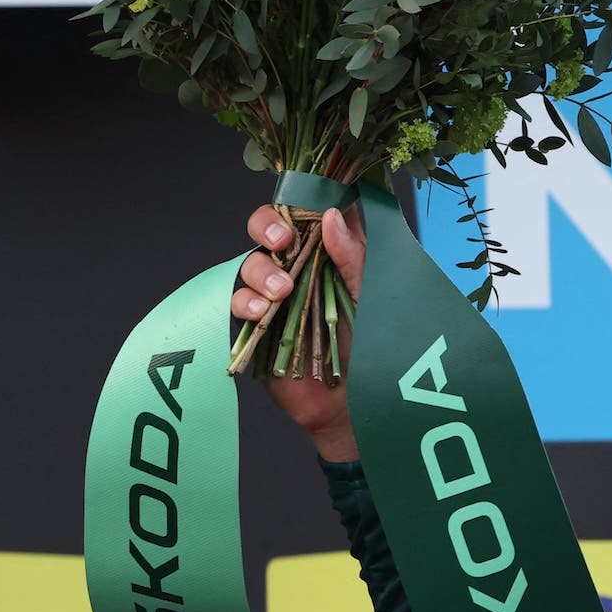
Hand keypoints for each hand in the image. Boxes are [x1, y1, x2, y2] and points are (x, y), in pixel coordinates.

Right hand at [233, 202, 366, 461]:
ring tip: (280, 292)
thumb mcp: (373, 299)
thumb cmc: (375, 353)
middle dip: (268, 227)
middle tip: (282, 241)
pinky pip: (236, 304)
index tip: (305, 205)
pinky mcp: (255, 328)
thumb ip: (355, 260)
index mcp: (330, 257)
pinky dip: (245, 302)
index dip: (301, 203)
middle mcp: (299, 271)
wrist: (359, 408)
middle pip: (270, 231)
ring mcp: (275, 298)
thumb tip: (332, 216)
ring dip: (260, 271)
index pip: (308, 215)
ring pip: (251, 265)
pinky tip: (261, 312)